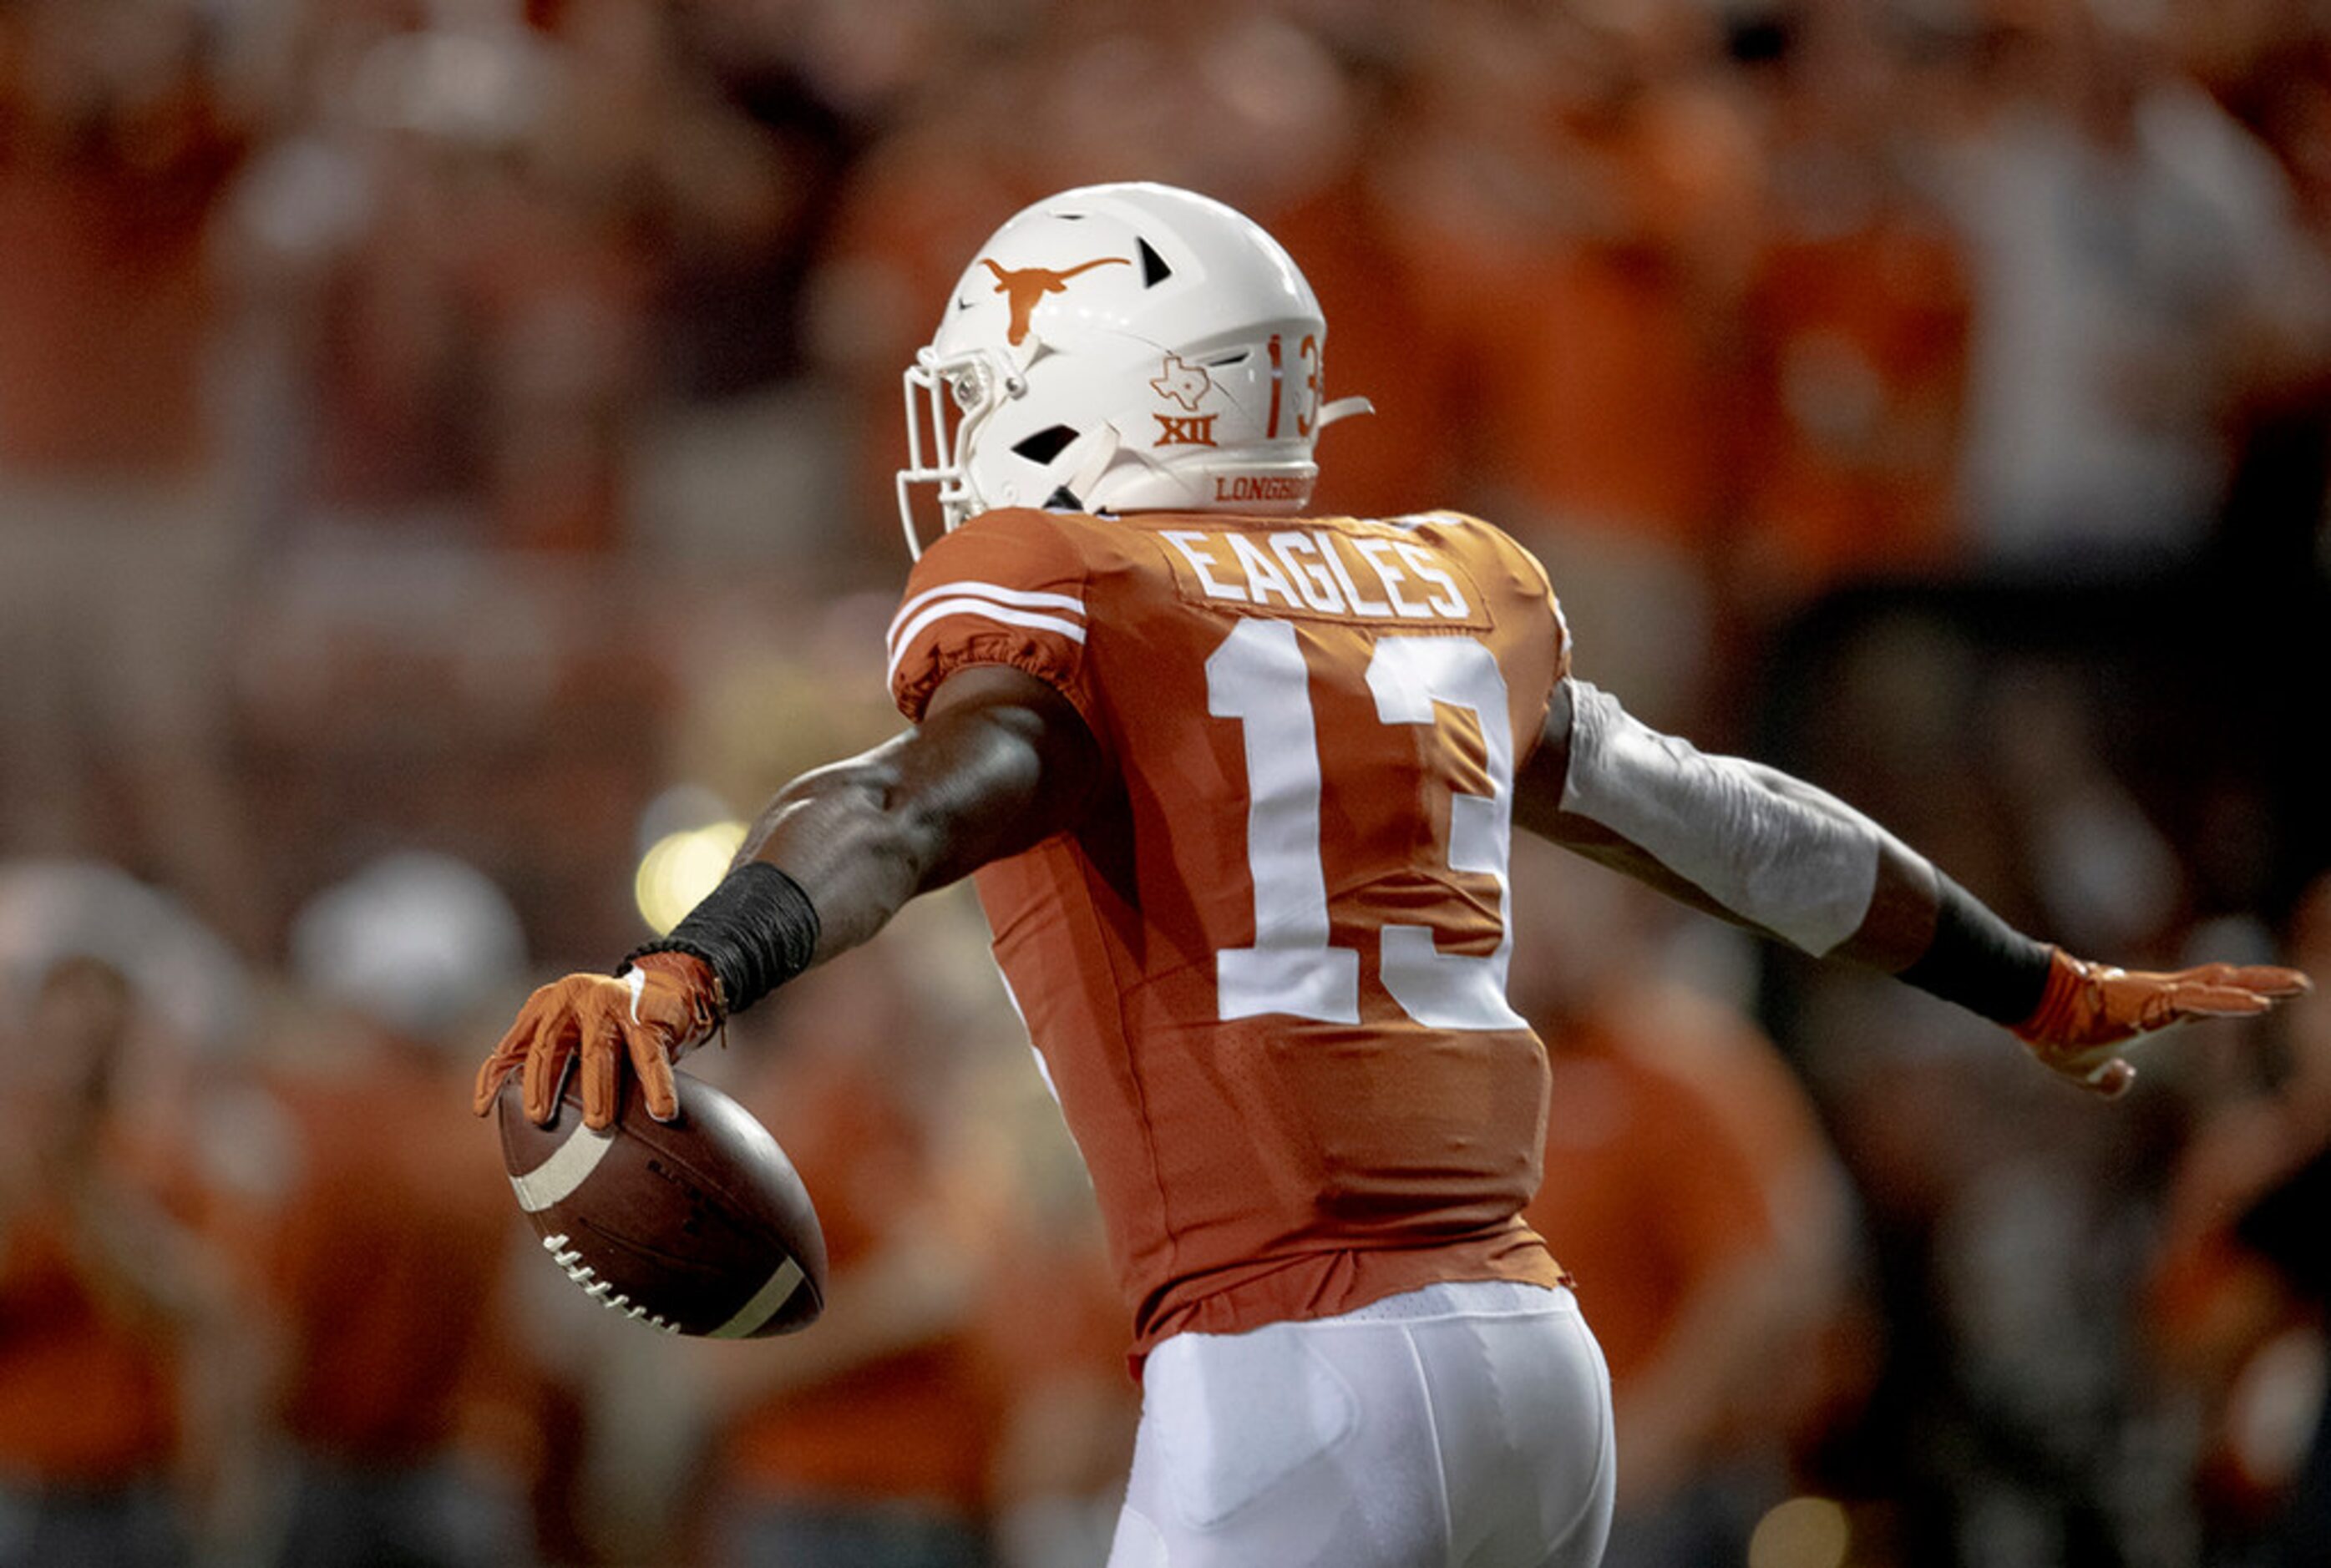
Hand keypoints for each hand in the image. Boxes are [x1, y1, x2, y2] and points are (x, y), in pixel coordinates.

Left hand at [472, 953, 721, 1128]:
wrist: (669, 988)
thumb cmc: (610, 1020)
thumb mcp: (569, 1027)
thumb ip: (539, 1053)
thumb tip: (495, 1104)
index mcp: (550, 1002)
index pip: (516, 1041)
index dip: (496, 1075)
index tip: (484, 1109)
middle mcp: (577, 998)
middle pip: (550, 1043)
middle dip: (541, 1082)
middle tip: (537, 1117)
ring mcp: (613, 1004)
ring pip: (599, 1050)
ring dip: (598, 1090)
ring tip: (597, 1123)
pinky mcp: (648, 1015)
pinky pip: (650, 1055)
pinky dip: (656, 1085)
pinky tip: (661, 1110)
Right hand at [2013, 948, 2311, 1097]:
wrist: (2029, 1003)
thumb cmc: (2052, 1033)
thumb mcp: (2083, 1071)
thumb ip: (2107, 1080)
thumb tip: (2124, 1081)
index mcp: (2148, 1013)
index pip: (2204, 1005)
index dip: (2234, 999)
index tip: (2264, 994)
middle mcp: (2160, 999)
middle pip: (2224, 990)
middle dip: (2264, 985)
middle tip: (2303, 983)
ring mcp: (2159, 996)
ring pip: (2222, 991)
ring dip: (2263, 988)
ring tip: (2302, 985)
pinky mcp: (2152, 1000)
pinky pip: (2200, 1002)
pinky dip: (2232, 1003)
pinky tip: (2261, 1004)